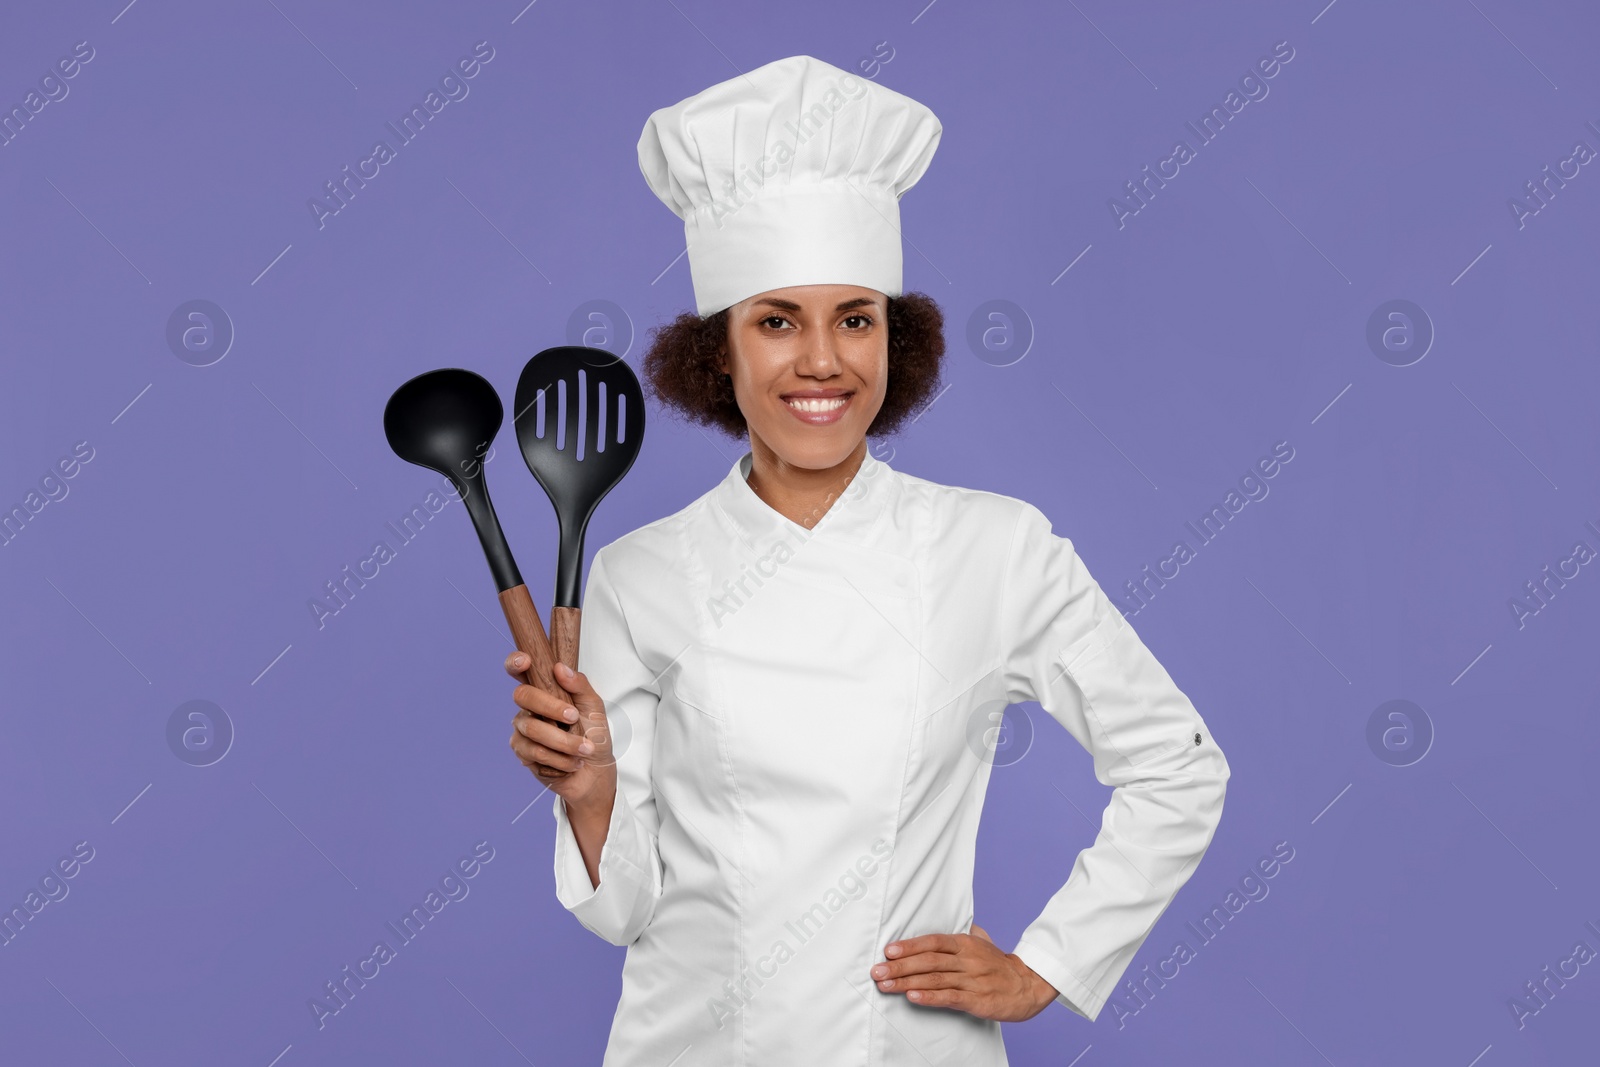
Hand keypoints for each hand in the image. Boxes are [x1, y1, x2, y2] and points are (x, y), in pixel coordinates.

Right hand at [505, 653, 616, 815]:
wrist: (595, 772)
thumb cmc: (594, 736)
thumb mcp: (594, 707)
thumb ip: (579, 685)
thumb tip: (560, 668)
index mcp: (545, 690)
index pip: (520, 671)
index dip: (515, 662)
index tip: (525, 661)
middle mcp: (529, 707)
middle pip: (522, 696)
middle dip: (551, 707)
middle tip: (574, 718)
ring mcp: (522, 730)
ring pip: (532, 728)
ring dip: (564, 742)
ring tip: (584, 750)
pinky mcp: (523, 753)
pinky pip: (535, 752)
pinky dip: (560, 759)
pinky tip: (572, 762)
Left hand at [869, 923, 1057, 1021]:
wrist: (1028, 985)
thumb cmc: (999, 965)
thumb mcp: (983, 942)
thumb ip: (963, 933)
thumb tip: (947, 922)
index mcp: (966, 943)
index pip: (932, 941)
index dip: (909, 946)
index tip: (888, 951)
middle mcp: (967, 960)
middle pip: (928, 961)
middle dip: (899, 966)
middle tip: (877, 971)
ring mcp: (972, 980)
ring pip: (934, 980)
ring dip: (906, 983)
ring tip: (886, 985)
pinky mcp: (977, 1000)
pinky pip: (949, 997)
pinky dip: (929, 997)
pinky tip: (912, 997)